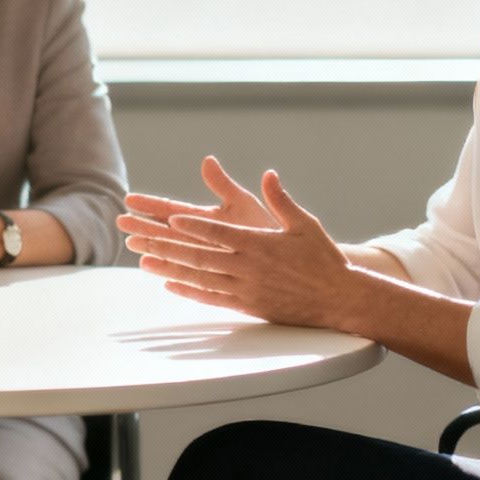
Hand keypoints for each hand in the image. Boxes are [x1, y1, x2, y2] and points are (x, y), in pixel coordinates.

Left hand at [118, 157, 350, 328]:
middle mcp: (248, 268)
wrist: (340, 299)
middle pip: (200, 256)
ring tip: (143, 261)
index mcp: (260, 244)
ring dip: (169, 268)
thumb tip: (268, 174)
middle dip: (166, 245)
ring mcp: (246, 289)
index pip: (219, 233)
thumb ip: (281, 200)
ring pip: (199, 278)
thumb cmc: (323, 258)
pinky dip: (189, 291)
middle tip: (139, 237)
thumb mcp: (305, 224)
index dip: (193, 226)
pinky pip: (212, 298)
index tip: (170, 218)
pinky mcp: (248, 306)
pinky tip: (170, 284)